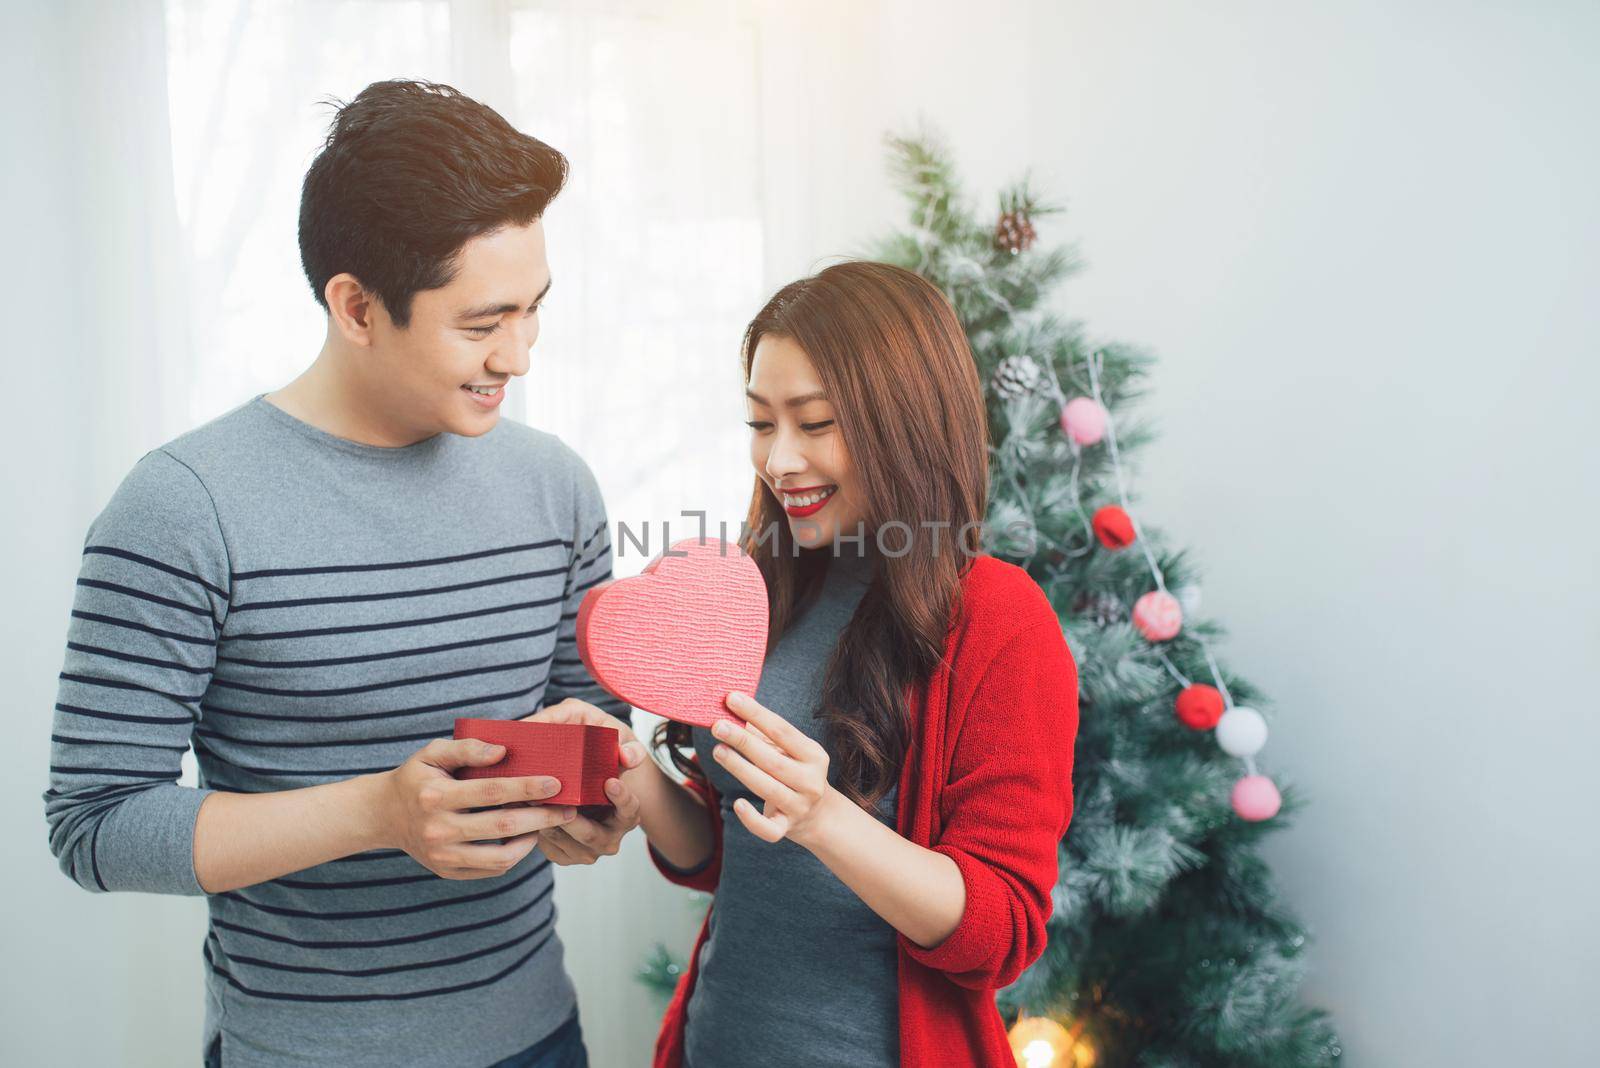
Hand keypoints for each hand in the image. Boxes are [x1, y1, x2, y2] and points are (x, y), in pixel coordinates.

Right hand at [372, 737, 577, 879]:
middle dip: (541, 817)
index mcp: (435, 797)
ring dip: (531, 841)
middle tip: (568, 808)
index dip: (526, 787)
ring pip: (500, 857)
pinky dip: (514, 856)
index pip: (491, 792)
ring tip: (548, 824)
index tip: (556, 782)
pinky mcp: (448, 872)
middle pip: (502, 826)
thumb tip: (503, 751)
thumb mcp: (434, 753)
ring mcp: (442, 857)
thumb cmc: (417, 778)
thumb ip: (467, 748)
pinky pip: (491, 870)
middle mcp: (438, 830)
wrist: (384, 815)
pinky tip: (526, 838)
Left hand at [520, 699, 647, 864]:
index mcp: (627, 814)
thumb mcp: (618, 754)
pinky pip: (550, 848)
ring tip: (530, 801)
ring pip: (565, 842)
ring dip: (547, 822)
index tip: (609, 782)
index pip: (630, 808)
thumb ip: (627, 749)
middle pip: (591, 834)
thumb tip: (626, 754)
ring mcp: (588, 851)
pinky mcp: (566, 856)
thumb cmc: (602, 770)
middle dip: (570, 818)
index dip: (621, 797)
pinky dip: (536, 831)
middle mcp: (610, 838)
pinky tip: (523, 811)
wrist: (589, 797)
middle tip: (556, 799)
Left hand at [710, 690, 843, 849]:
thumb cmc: (795, 772)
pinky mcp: (786, 828)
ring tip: (718, 751)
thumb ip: (765, 733)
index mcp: (813, 755)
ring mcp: (799, 806)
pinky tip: (738, 804)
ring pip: (768, 789)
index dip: (757, 713)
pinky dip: (753, 819)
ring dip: (741, 769)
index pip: (782, 730)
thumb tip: (733, 709)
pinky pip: (769, 829)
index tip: (731, 698)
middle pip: (773, 760)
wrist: (819, 816)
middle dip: (744, 741)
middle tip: (718, 725)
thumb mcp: (790, 751)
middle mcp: (810, 781)